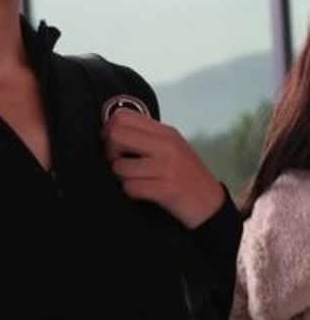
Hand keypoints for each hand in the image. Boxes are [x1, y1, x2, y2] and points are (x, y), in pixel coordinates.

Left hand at [102, 108, 224, 228]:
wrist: (210, 203)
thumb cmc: (185, 175)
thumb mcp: (171, 147)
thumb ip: (146, 136)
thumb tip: (111, 129)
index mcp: (165, 132)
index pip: (123, 116)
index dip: (109, 130)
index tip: (114, 143)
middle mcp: (166, 145)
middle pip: (116, 135)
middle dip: (110, 152)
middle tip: (119, 162)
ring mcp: (167, 167)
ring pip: (119, 166)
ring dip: (121, 177)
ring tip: (135, 179)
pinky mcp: (166, 189)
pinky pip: (130, 187)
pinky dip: (131, 192)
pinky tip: (142, 191)